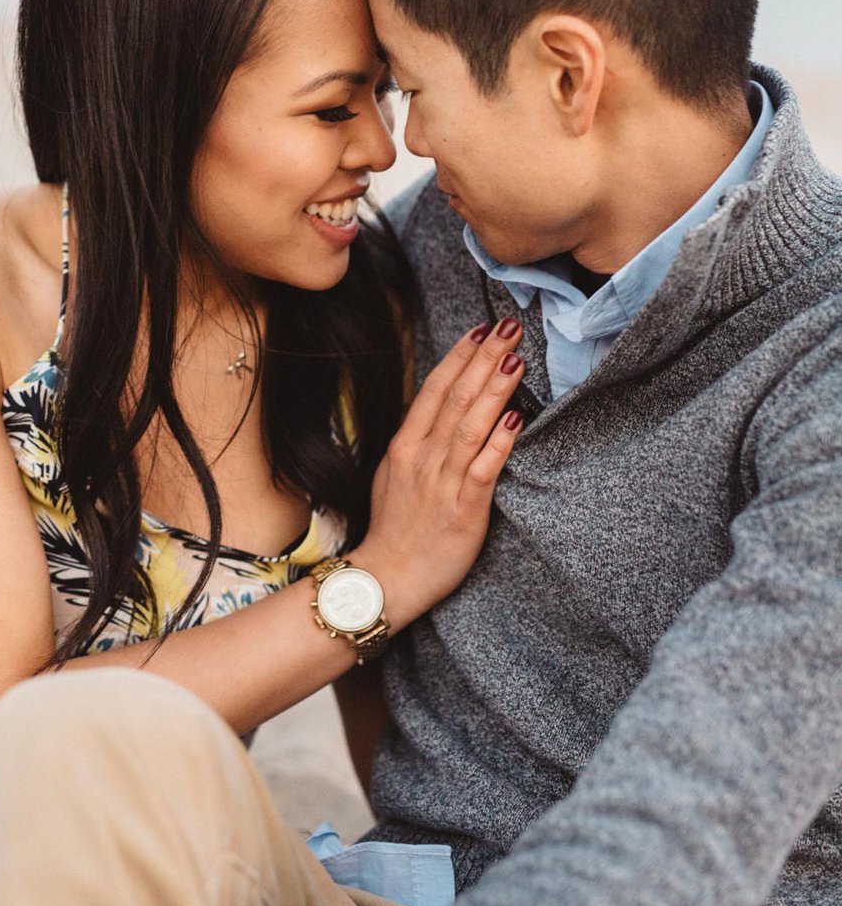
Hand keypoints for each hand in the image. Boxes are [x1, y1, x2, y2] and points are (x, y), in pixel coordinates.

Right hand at [351, 319, 524, 629]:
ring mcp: (442, 480)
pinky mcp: (464, 506)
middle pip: (456, 396)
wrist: (387, 579)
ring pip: (471, 423)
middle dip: (484, 358)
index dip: (459, 357)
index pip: (435, 389)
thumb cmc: (394, 530)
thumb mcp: (393, 475)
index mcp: (405, 445)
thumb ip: (415, 443)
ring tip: (516, 357)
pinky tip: (517, 415)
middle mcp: (422, 456)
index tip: (481, 330)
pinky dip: (501, 439)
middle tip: (508, 327)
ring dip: (495, 387)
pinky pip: (485, 466)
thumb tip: (436, 415)